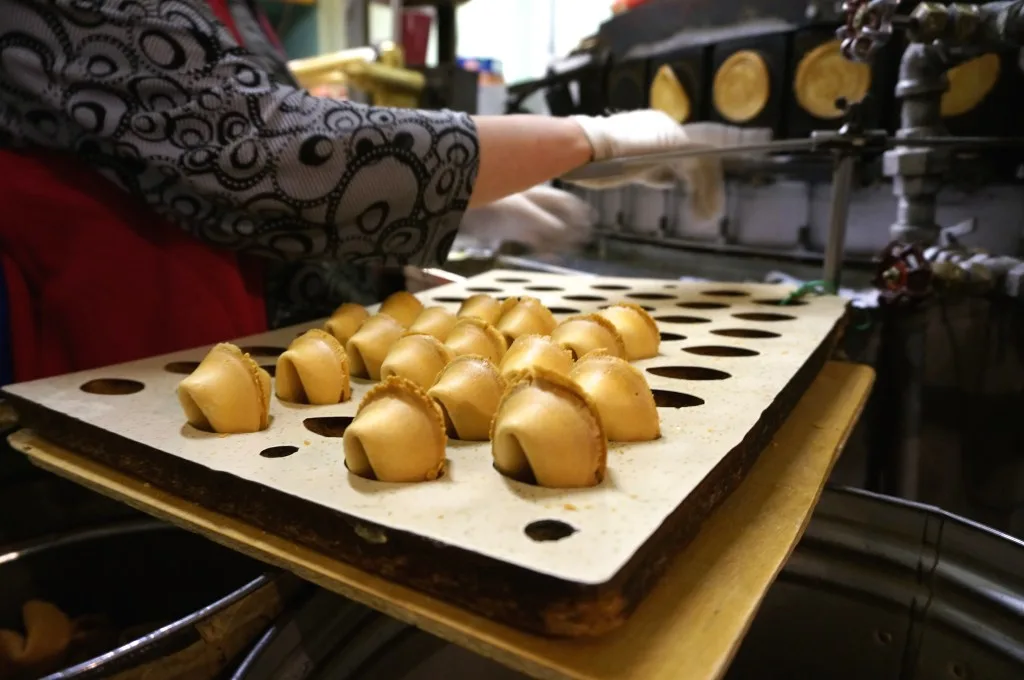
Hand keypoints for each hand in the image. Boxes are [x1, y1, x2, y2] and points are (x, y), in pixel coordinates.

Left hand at [459, 185, 595, 252]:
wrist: (458, 205)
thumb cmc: (487, 201)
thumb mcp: (518, 211)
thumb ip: (541, 221)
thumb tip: (563, 233)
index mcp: (536, 192)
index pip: (564, 200)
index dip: (579, 210)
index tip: (591, 220)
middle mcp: (532, 203)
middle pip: (560, 215)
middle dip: (573, 227)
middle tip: (586, 238)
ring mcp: (522, 217)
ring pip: (548, 229)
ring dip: (560, 240)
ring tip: (572, 250)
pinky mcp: (512, 230)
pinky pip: (534, 240)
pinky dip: (543, 248)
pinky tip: (550, 256)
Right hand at [564, 110, 763, 221]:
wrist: (586, 147)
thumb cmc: (592, 160)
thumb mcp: (623, 168)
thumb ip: (645, 171)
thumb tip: (665, 181)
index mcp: (650, 129)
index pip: (677, 153)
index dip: (685, 177)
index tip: (690, 196)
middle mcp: (664, 126)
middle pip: (692, 157)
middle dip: (702, 184)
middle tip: (705, 208)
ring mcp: (671, 132)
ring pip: (701, 162)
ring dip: (708, 189)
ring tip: (706, 214)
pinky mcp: (676, 143)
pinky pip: (702, 166)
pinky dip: (707, 189)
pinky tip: (704, 209)